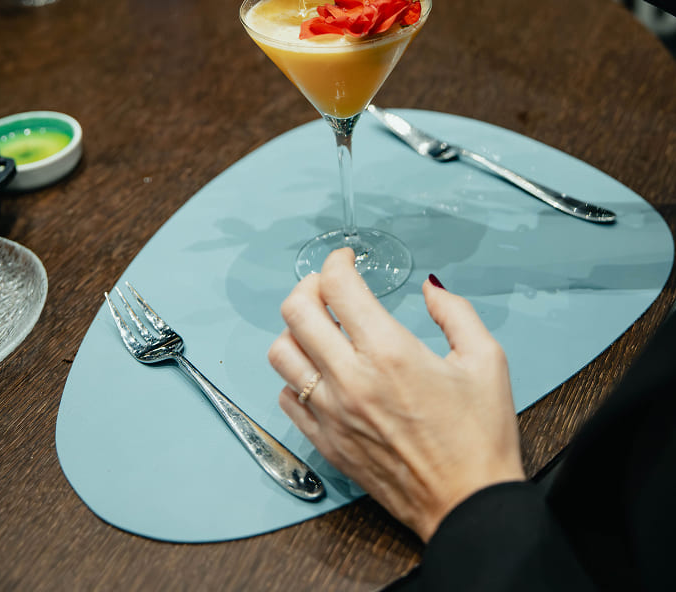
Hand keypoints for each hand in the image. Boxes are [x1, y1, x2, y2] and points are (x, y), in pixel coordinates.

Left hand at [268, 247, 524, 542]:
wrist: (469, 506)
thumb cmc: (480, 438)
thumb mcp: (486, 359)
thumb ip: (454, 312)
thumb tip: (430, 287)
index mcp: (390, 352)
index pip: (337, 286)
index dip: (338, 262)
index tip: (347, 260)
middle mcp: (351, 379)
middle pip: (296, 311)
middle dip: (309, 286)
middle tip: (327, 287)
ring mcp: (332, 413)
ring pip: (281, 353)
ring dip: (296, 331)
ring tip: (320, 329)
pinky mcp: (326, 442)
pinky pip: (286, 397)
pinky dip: (296, 376)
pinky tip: (320, 372)